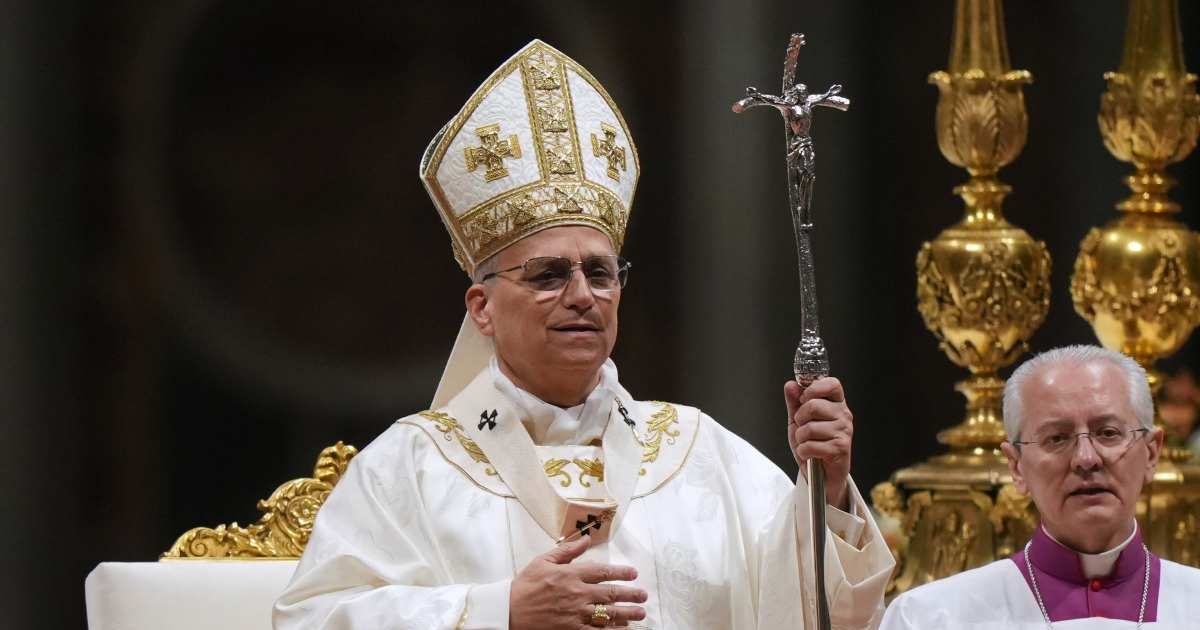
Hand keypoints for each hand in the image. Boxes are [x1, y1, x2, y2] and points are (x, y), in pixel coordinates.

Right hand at [509, 536, 646, 627]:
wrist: (508, 612)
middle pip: (610, 593)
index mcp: (570, 574)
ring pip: (608, 614)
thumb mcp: (542, 561)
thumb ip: (567, 551)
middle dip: (630, 594)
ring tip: (640, 613)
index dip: (621, 572)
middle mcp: (577, 594)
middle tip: (643, 595)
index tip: (633, 573)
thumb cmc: (524, 586)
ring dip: (627, 614)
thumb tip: (586, 538)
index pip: (602, 571)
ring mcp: (575, 614)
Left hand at [784, 377, 852, 509]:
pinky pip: (810, 445)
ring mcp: (844, 431)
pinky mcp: (840, 448)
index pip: (832, 383)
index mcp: (836, 404)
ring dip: (801, 438)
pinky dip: (804, 452)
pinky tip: (810, 454)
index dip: (814, 387)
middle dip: (800, 419)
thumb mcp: (799, 422)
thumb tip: (791, 385)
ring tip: (808, 443)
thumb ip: (795, 403)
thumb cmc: (813, 446)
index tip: (804, 398)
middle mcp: (844, 415)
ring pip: (809, 427)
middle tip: (803, 428)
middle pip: (813, 405)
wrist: (822, 476)